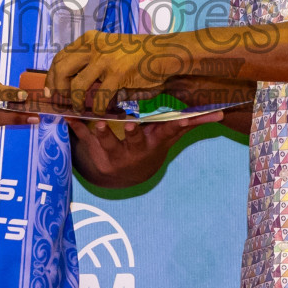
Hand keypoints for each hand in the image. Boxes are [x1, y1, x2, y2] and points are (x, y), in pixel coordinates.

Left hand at [46, 31, 193, 115]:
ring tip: (80, 108)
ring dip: (76, 101)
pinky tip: (102, 111)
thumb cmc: (138, 54)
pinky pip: (100, 97)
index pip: (60, 57)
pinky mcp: (118, 74)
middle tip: (58, 101)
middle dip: (56, 89)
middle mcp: (94, 46)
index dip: (52, 76)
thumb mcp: (109, 50)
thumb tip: (71, 85)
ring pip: (77, 86)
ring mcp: (105, 59)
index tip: (50, 89)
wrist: (164, 53)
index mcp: (90, 39)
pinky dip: (99, 108)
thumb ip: (91, 63)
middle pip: (61, 69)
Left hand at [68, 109, 224, 188]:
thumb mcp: (167, 136)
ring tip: (93, 120)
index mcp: (152, 143)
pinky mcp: (92, 149)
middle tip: (128, 124)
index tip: (173, 119)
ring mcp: (112, 152)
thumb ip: (192, 122)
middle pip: (132, 140)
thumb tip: (222, 113)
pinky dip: (74, 127)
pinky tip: (65, 115)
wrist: (123, 174)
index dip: (171, 126)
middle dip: (131, 133)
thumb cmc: (148, 146)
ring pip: (105, 141)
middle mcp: (133, 150)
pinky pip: (81, 136)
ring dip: (99, 130)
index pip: (165, 133)